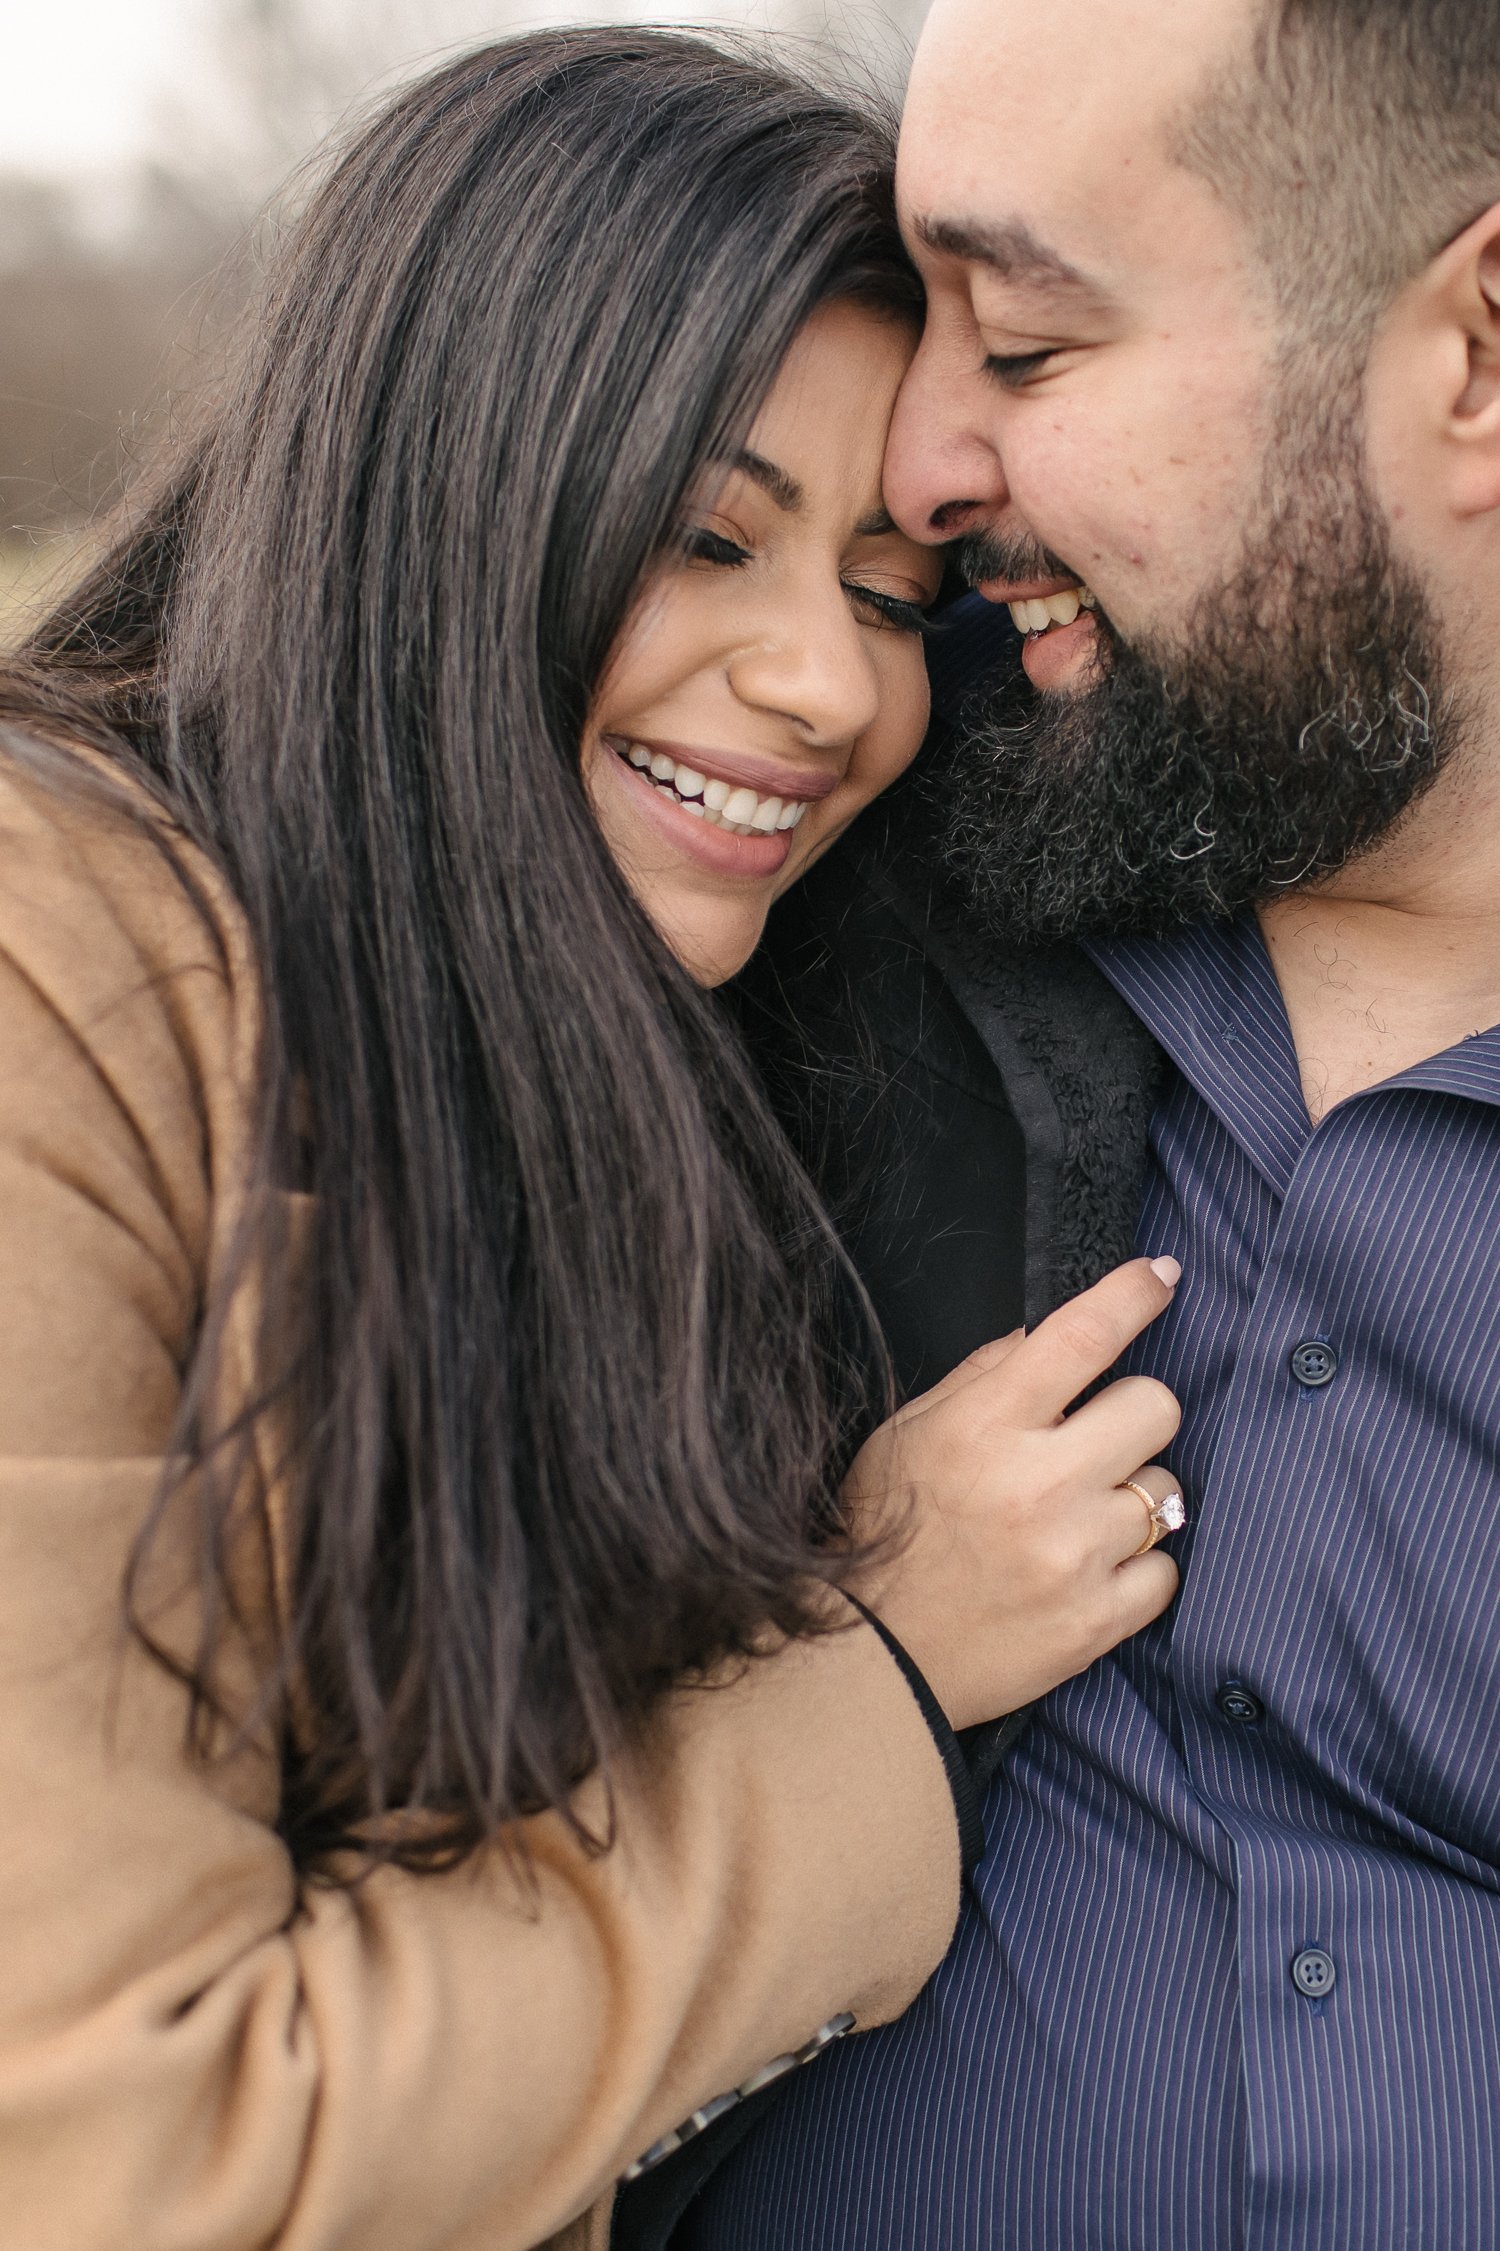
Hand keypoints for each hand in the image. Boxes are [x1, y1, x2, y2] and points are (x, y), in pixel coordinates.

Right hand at [844, 1258, 1182, 1731]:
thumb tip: (1049, 1334)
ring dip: (1132, 1494)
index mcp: (988, 1424)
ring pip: (1169, 1489)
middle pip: (1156, 1405)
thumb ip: (983, 1377)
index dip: (1134, 1293)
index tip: (1161, 1275)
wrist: (868, 1657)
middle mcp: (1040, 1482)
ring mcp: (1074, 1555)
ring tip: (1077, 1517)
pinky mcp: (1096, 1621)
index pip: (1084, 1334)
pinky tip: (1088, 1568)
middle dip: (1131, 1412)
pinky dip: (1136, 1566)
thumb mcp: (908, 1432)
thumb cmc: (884, 1529)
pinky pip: (1165, 1570)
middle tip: (1093, 1438)